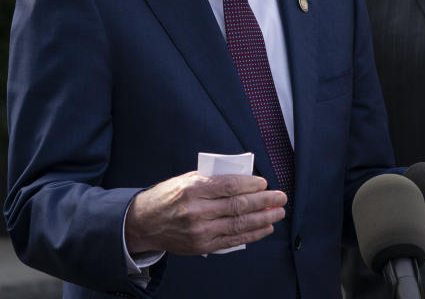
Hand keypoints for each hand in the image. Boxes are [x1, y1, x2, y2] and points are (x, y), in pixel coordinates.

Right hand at [124, 171, 286, 254]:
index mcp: (193, 189)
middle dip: (264, 201)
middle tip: (280, 197)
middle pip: (239, 205)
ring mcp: (200, 231)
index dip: (251, 185)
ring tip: (278, 213)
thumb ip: (213, 178)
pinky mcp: (202, 245)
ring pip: (239, 224)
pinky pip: (233, 240)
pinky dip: (252, 234)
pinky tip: (265, 228)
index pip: (230, 186)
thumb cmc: (168, 197)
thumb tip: (245, 178)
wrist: (144, 222)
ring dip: (263, 219)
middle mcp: (197, 211)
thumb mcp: (187, 179)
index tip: (265, 183)